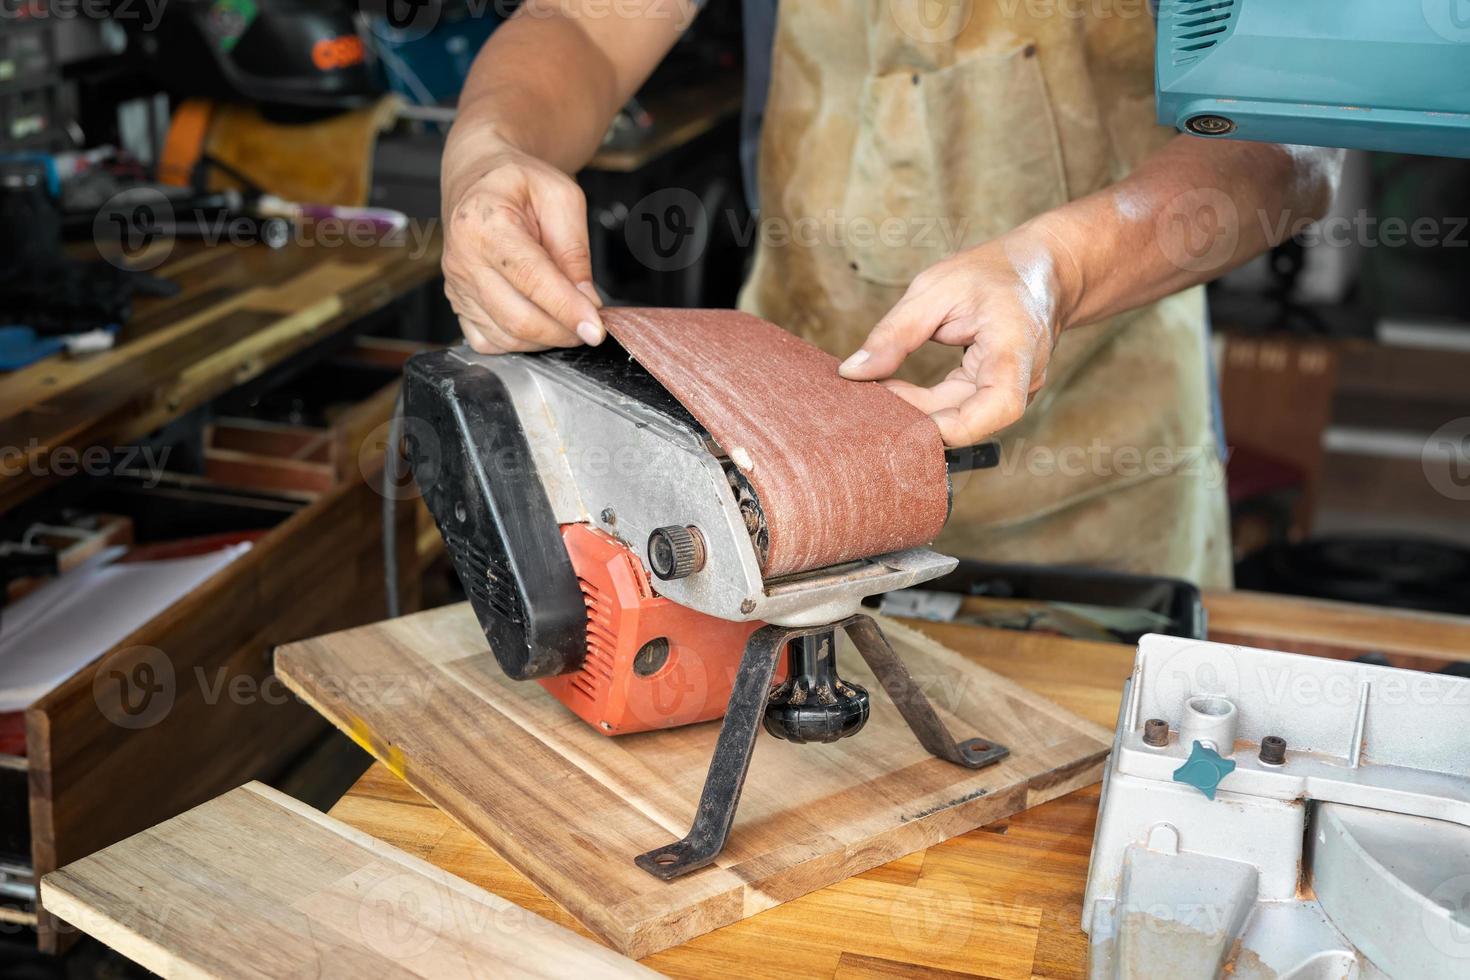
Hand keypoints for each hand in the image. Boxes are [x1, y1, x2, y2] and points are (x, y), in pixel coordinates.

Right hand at [441, 141, 604, 353]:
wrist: (479, 179)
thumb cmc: (518, 182)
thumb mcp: (562, 197)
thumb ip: (575, 250)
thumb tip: (587, 301)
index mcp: (484, 223)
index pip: (531, 279)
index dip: (567, 309)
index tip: (596, 329)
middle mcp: (463, 259)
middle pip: (519, 318)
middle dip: (563, 331)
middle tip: (591, 325)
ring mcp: (457, 286)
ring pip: (507, 336)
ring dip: (546, 338)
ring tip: (568, 318)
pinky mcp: (458, 305)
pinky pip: (490, 342)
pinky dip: (521, 343)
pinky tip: (539, 322)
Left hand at [838, 227, 1077, 445]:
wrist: (1044, 268)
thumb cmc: (993, 271)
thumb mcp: (934, 289)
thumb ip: (895, 333)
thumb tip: (852, 373)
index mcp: (1015, 348)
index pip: (997, 407)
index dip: (950, 426)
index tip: (897, 418)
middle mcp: (1023, 379)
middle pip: (968, 420)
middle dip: (914, 418)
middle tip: (866, 401)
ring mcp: (1013, 390)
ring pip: (960, 420)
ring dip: (917, 414)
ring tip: (876, 394)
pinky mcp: (996, 393)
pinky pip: (959, 410)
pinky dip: (926, 405)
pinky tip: (894, 392)